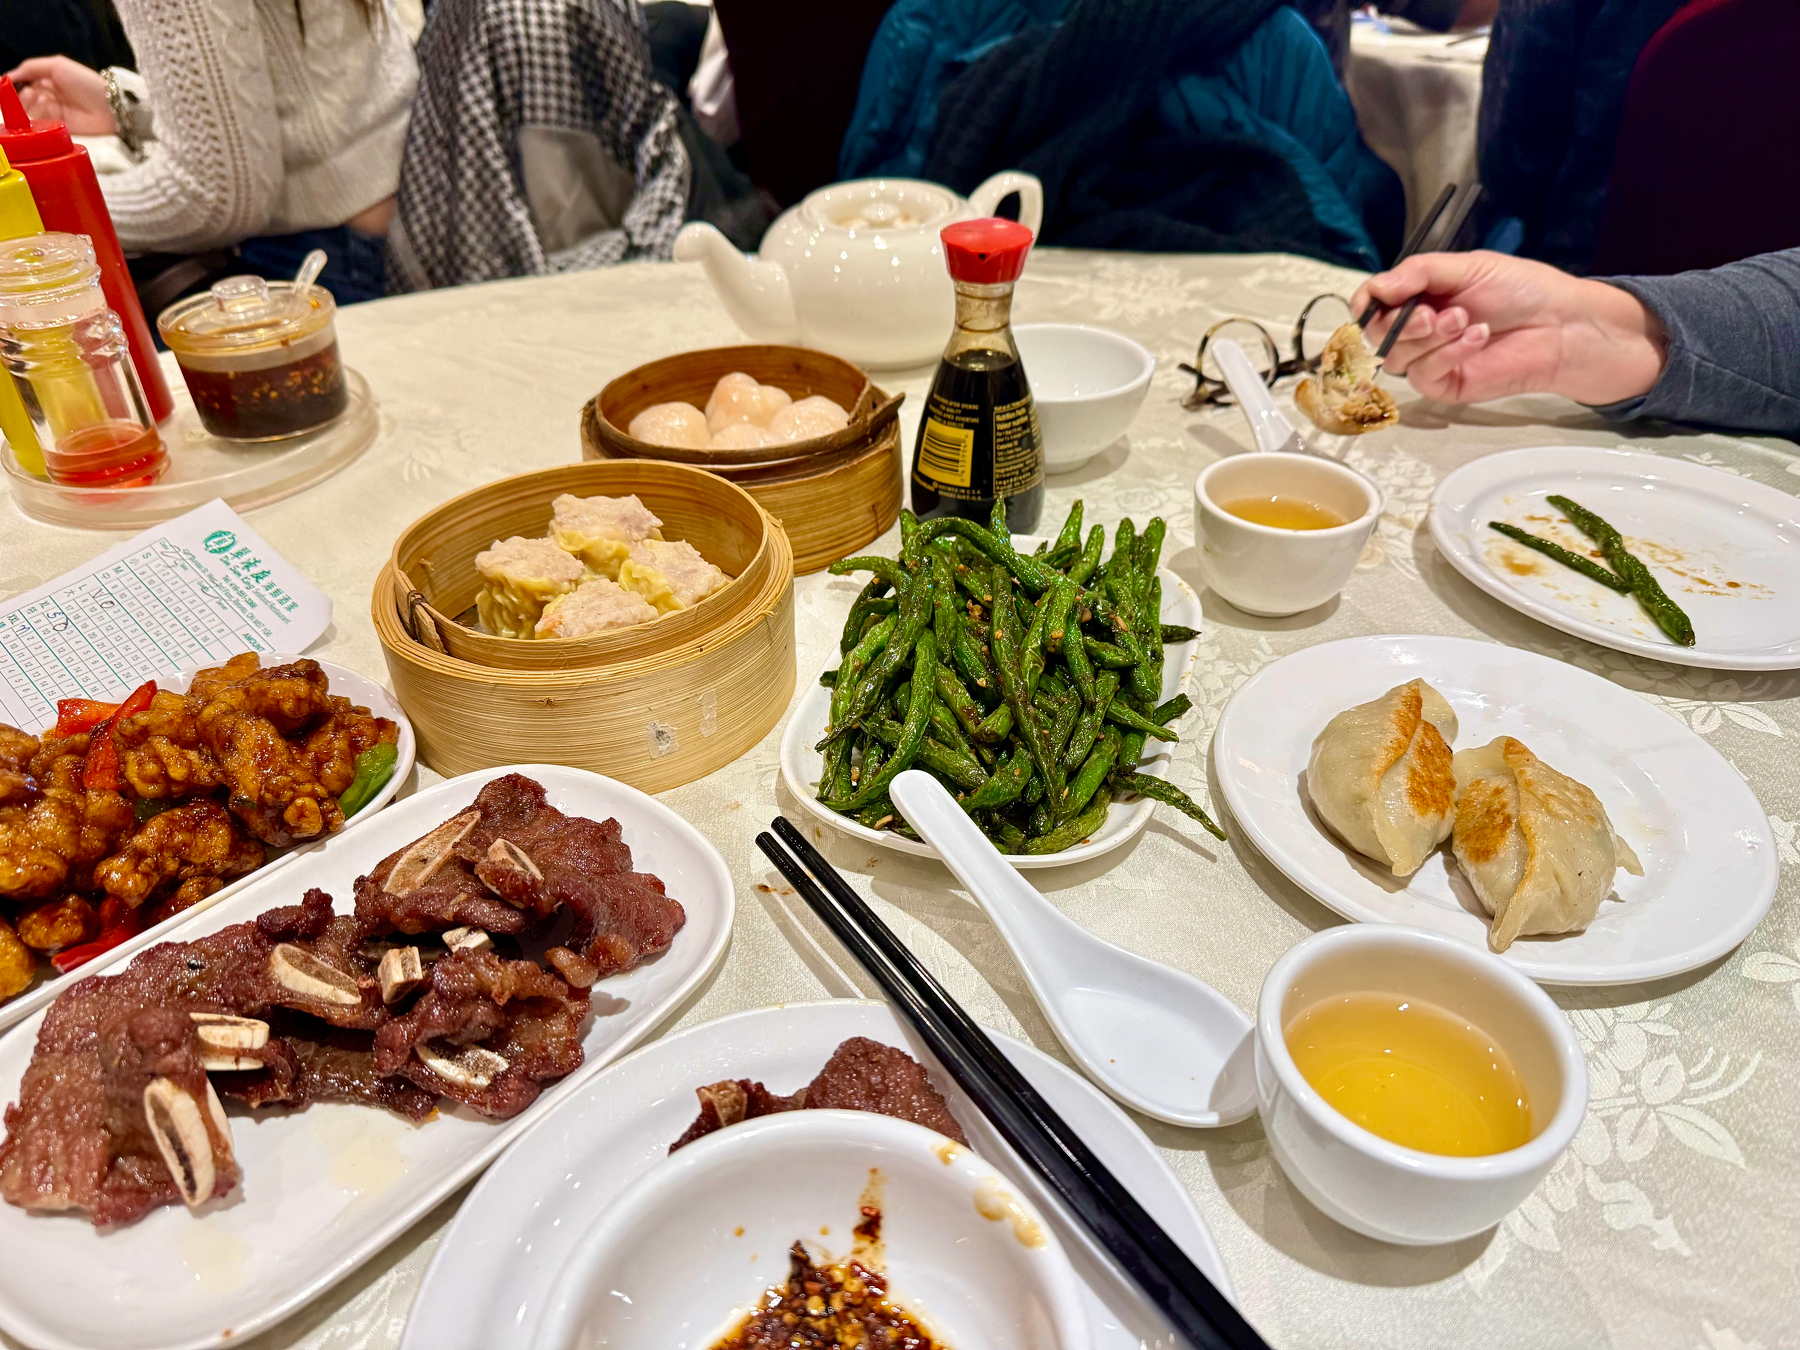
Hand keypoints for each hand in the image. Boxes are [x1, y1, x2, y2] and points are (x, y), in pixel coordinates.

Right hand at [4, 56, 114, 135]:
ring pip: (30, 111)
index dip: (15, 83)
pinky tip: (48, 109)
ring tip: (42, 99)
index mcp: (49, 80)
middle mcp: (50, 97)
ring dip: (30, 104)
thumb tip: (8, 76)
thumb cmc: (85, 82)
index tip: (8, 84)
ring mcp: (54, 113)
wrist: (110, 106)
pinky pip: (40, 124)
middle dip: (22, 95)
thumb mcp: (56, 65)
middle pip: (24, 98)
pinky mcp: (59, 128)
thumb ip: (30, 67)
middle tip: (31, 93)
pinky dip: (38, 117)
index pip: (24, 82)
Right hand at [1350, 250, 1668, 406]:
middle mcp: (1419, 330)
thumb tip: (1377, 288)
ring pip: (1397, 357)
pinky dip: (1448, 354)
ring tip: (1466, 320)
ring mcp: (1430, 360)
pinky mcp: (1445, 385)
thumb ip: (1418, 272)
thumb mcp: (1468, 266)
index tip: (1376, 298)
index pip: (1373, 304)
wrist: (1562, 324)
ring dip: (1429, 337)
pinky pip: (1423, 375)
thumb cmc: (1523, 290)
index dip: (1367, 302)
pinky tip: (1477, 338)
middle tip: (1433, 313)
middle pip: (1376, 334)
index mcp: (1420, 297)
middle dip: (1400, 322)